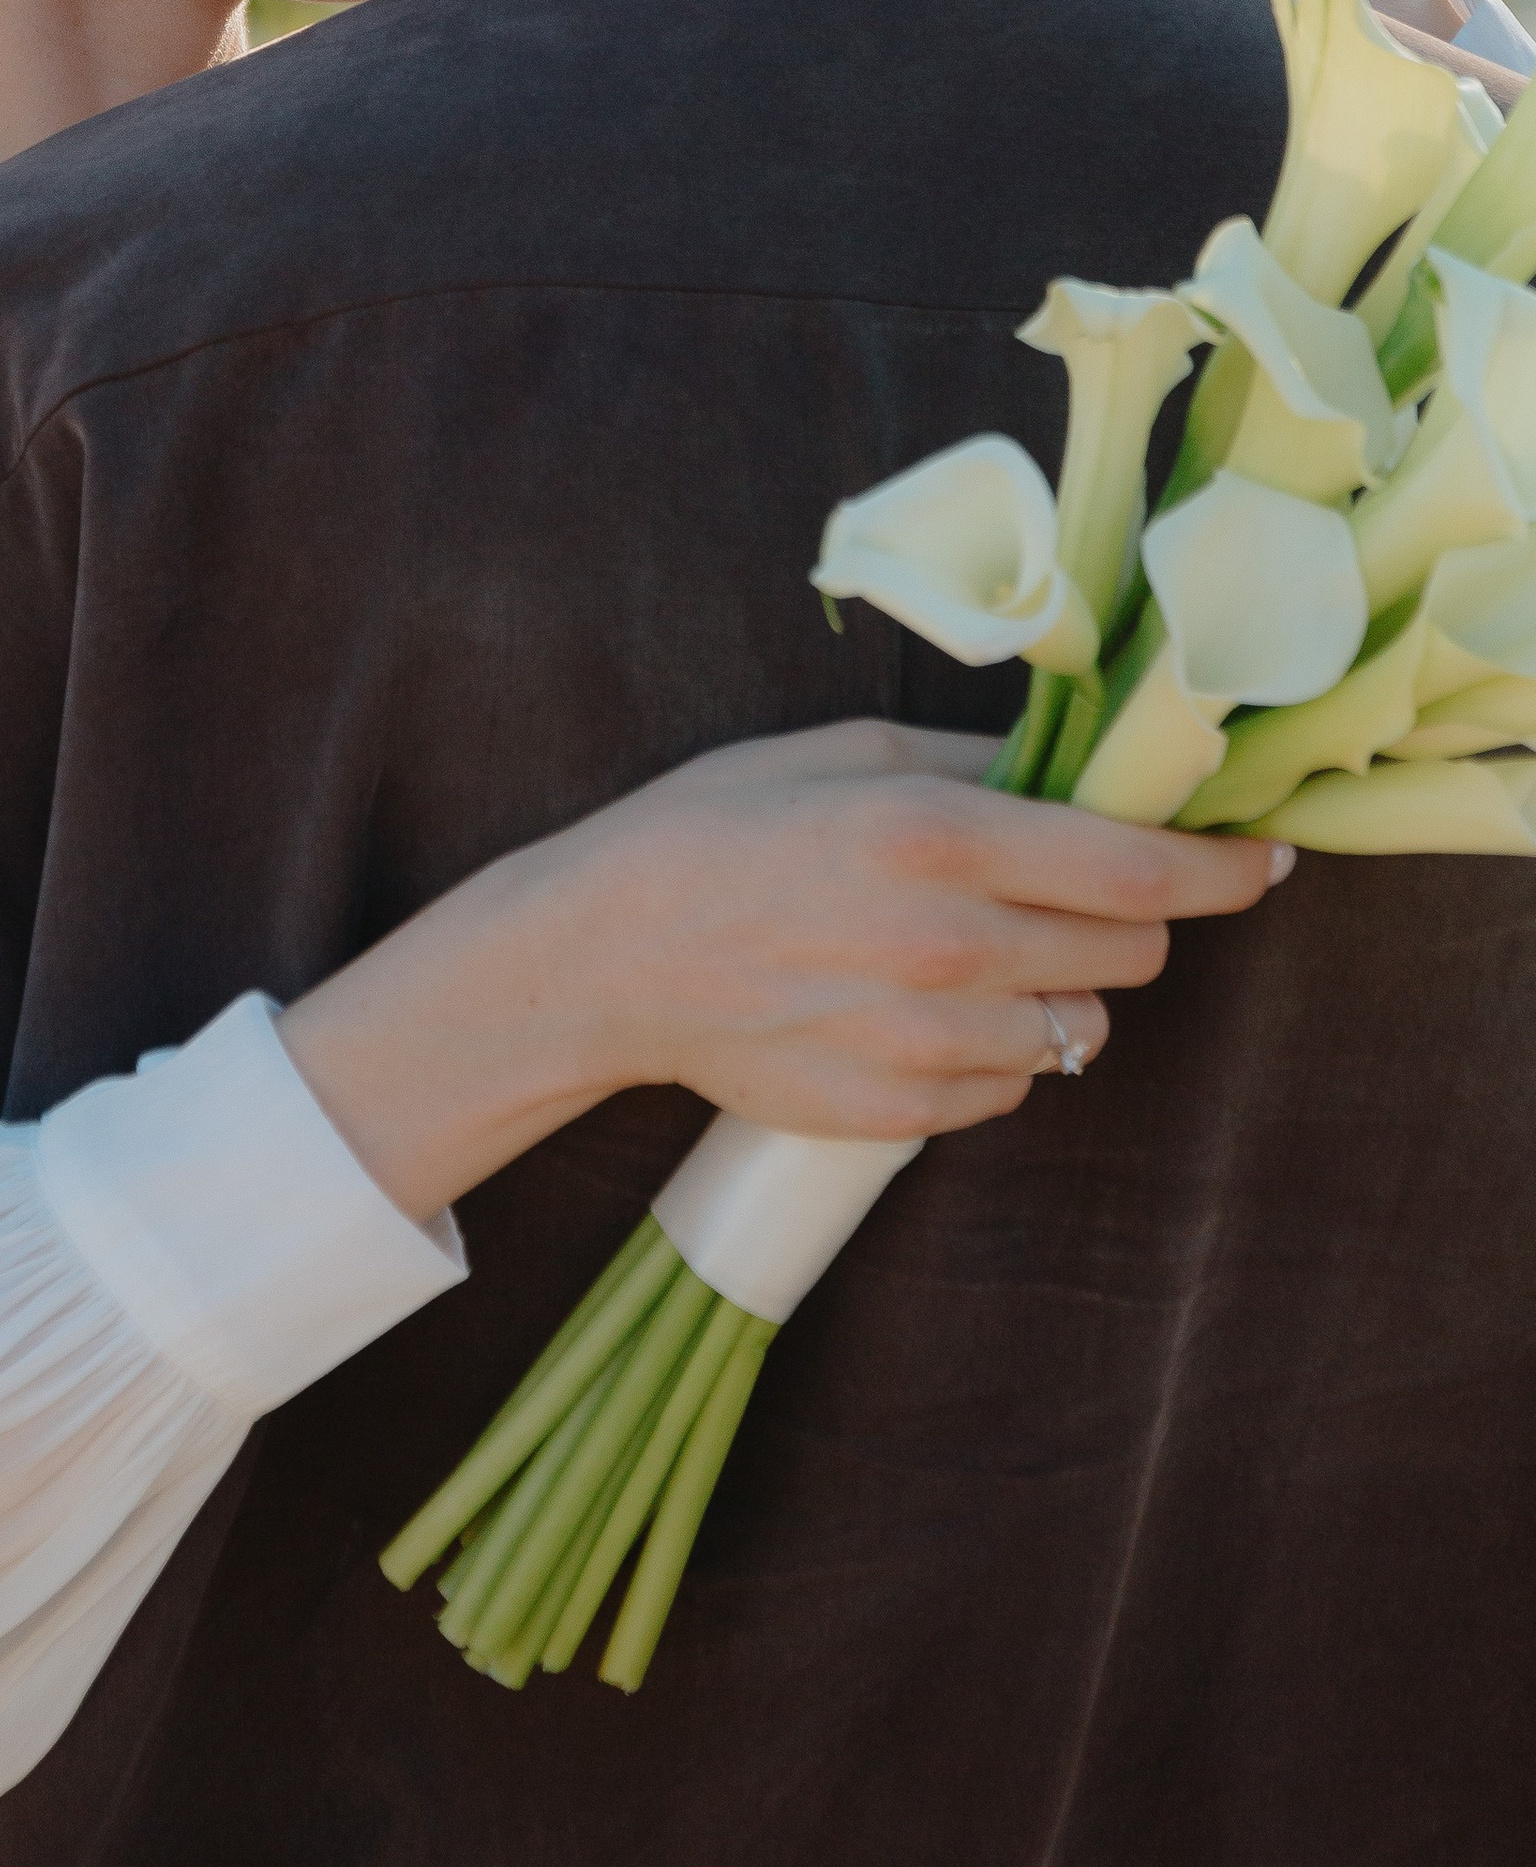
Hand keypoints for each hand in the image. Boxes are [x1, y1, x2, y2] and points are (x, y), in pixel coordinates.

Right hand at [281, 719, 1286, 1223]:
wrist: (604, 956)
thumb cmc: (717, 830)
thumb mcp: (846, 755)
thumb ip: (984, 766)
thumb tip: (1093, 773)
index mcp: (939, 836)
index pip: (1144, 873)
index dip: (1225, 870)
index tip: (1262, 861)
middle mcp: (945, 944)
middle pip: (1132, 957)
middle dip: (1125, 923)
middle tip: (1068, 895)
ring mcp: (925, 1040)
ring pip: (1083, 1032)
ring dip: (1058, 992)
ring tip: (971, 956)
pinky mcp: (900, 1110)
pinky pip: (1013, 1088)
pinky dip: (996, 1052)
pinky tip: (921, 1009)